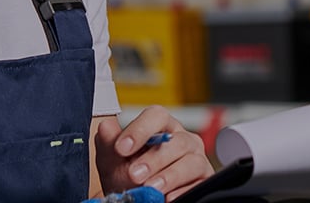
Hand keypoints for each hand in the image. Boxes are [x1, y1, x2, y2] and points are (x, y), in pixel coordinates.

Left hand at [96, 106, 213, 200]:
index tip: (122, 148)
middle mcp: (183, 140)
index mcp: (162, 128)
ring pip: (191, 162)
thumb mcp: (113, 161)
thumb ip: (109, 144)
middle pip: (176, 141)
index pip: (157, 116)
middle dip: (154, 159)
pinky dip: (183, 190)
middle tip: (134, 174)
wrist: (136, 200)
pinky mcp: (203, 180)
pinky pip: (199, 183)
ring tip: (151, 188)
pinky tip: (168, 197)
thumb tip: (106, 127)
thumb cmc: (127, 177)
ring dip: (169, 176)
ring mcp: (196, 160)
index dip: (140, 130)